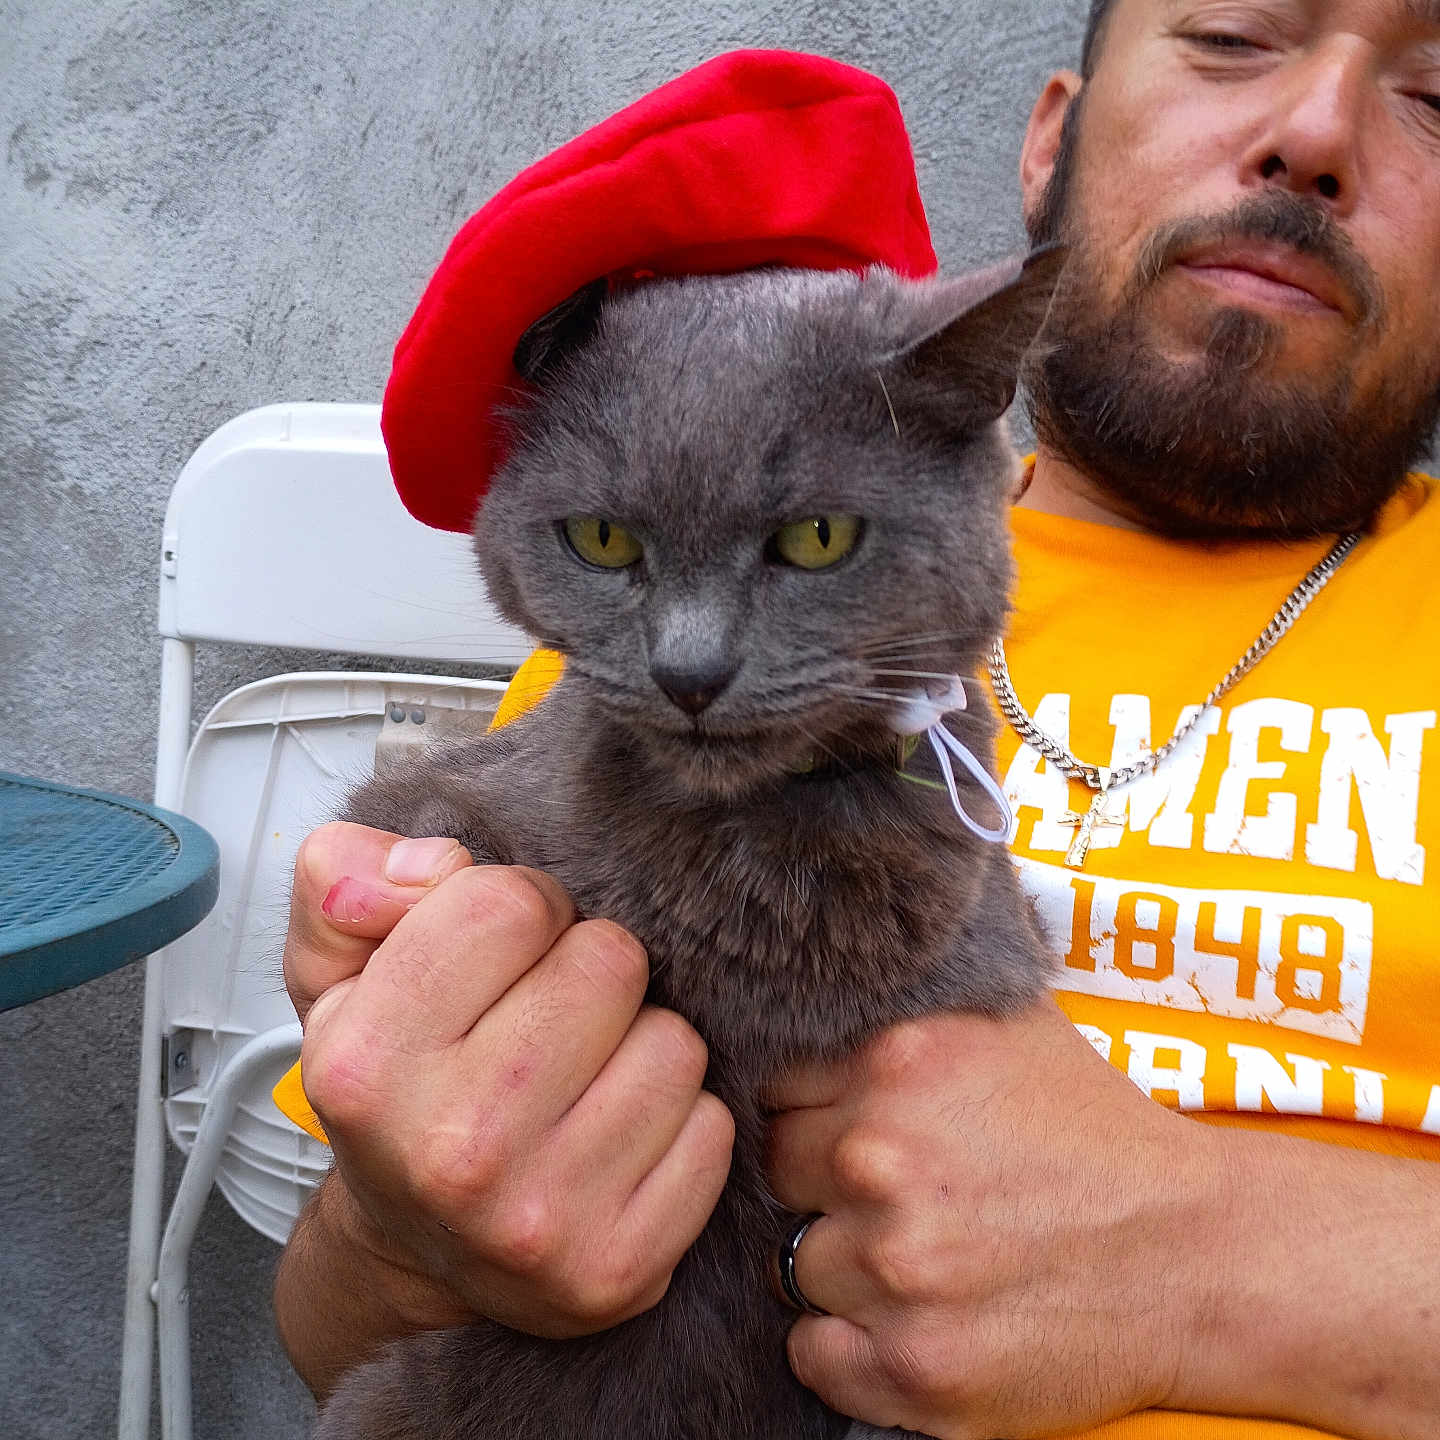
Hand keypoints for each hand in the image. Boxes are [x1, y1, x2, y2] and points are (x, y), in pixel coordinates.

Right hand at [278, 822, 733, 1376]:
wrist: (421, 1249)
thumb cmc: (398, 1093)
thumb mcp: (336, 974)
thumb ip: (346, 881)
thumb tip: (429, 866)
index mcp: (367, 1064)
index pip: (509, 903)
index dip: (522, 907)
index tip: (507, 950)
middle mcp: (450, 1149)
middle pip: (609, 961)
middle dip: (588, 969)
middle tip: (551, 1014)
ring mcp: (539, 1219)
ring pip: (674, 1043)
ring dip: (640, 1044)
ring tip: (585, 1076)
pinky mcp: (618, 1267)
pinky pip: (712, 1127)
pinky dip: (678, 1120)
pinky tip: (617, 1137)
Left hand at [765, 1000, 1205, 1437]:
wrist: (1195, 1253)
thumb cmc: (1100, 1134)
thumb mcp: (1012, 1022)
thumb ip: (915, 997)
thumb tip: (843, 964)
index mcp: (898, 1063)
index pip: (778, 1088)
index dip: (812, 1112)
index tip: (847, 1131)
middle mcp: (881, 1158)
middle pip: (776, 1173)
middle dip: (821, 1185)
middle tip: (888, 1199)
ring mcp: (895, 1267)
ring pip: (791, 1264)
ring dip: (839, 1266)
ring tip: (914, 1260)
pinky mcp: (917, 1365)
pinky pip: (813, 1353)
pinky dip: (843, 1346)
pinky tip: (902, 1320)